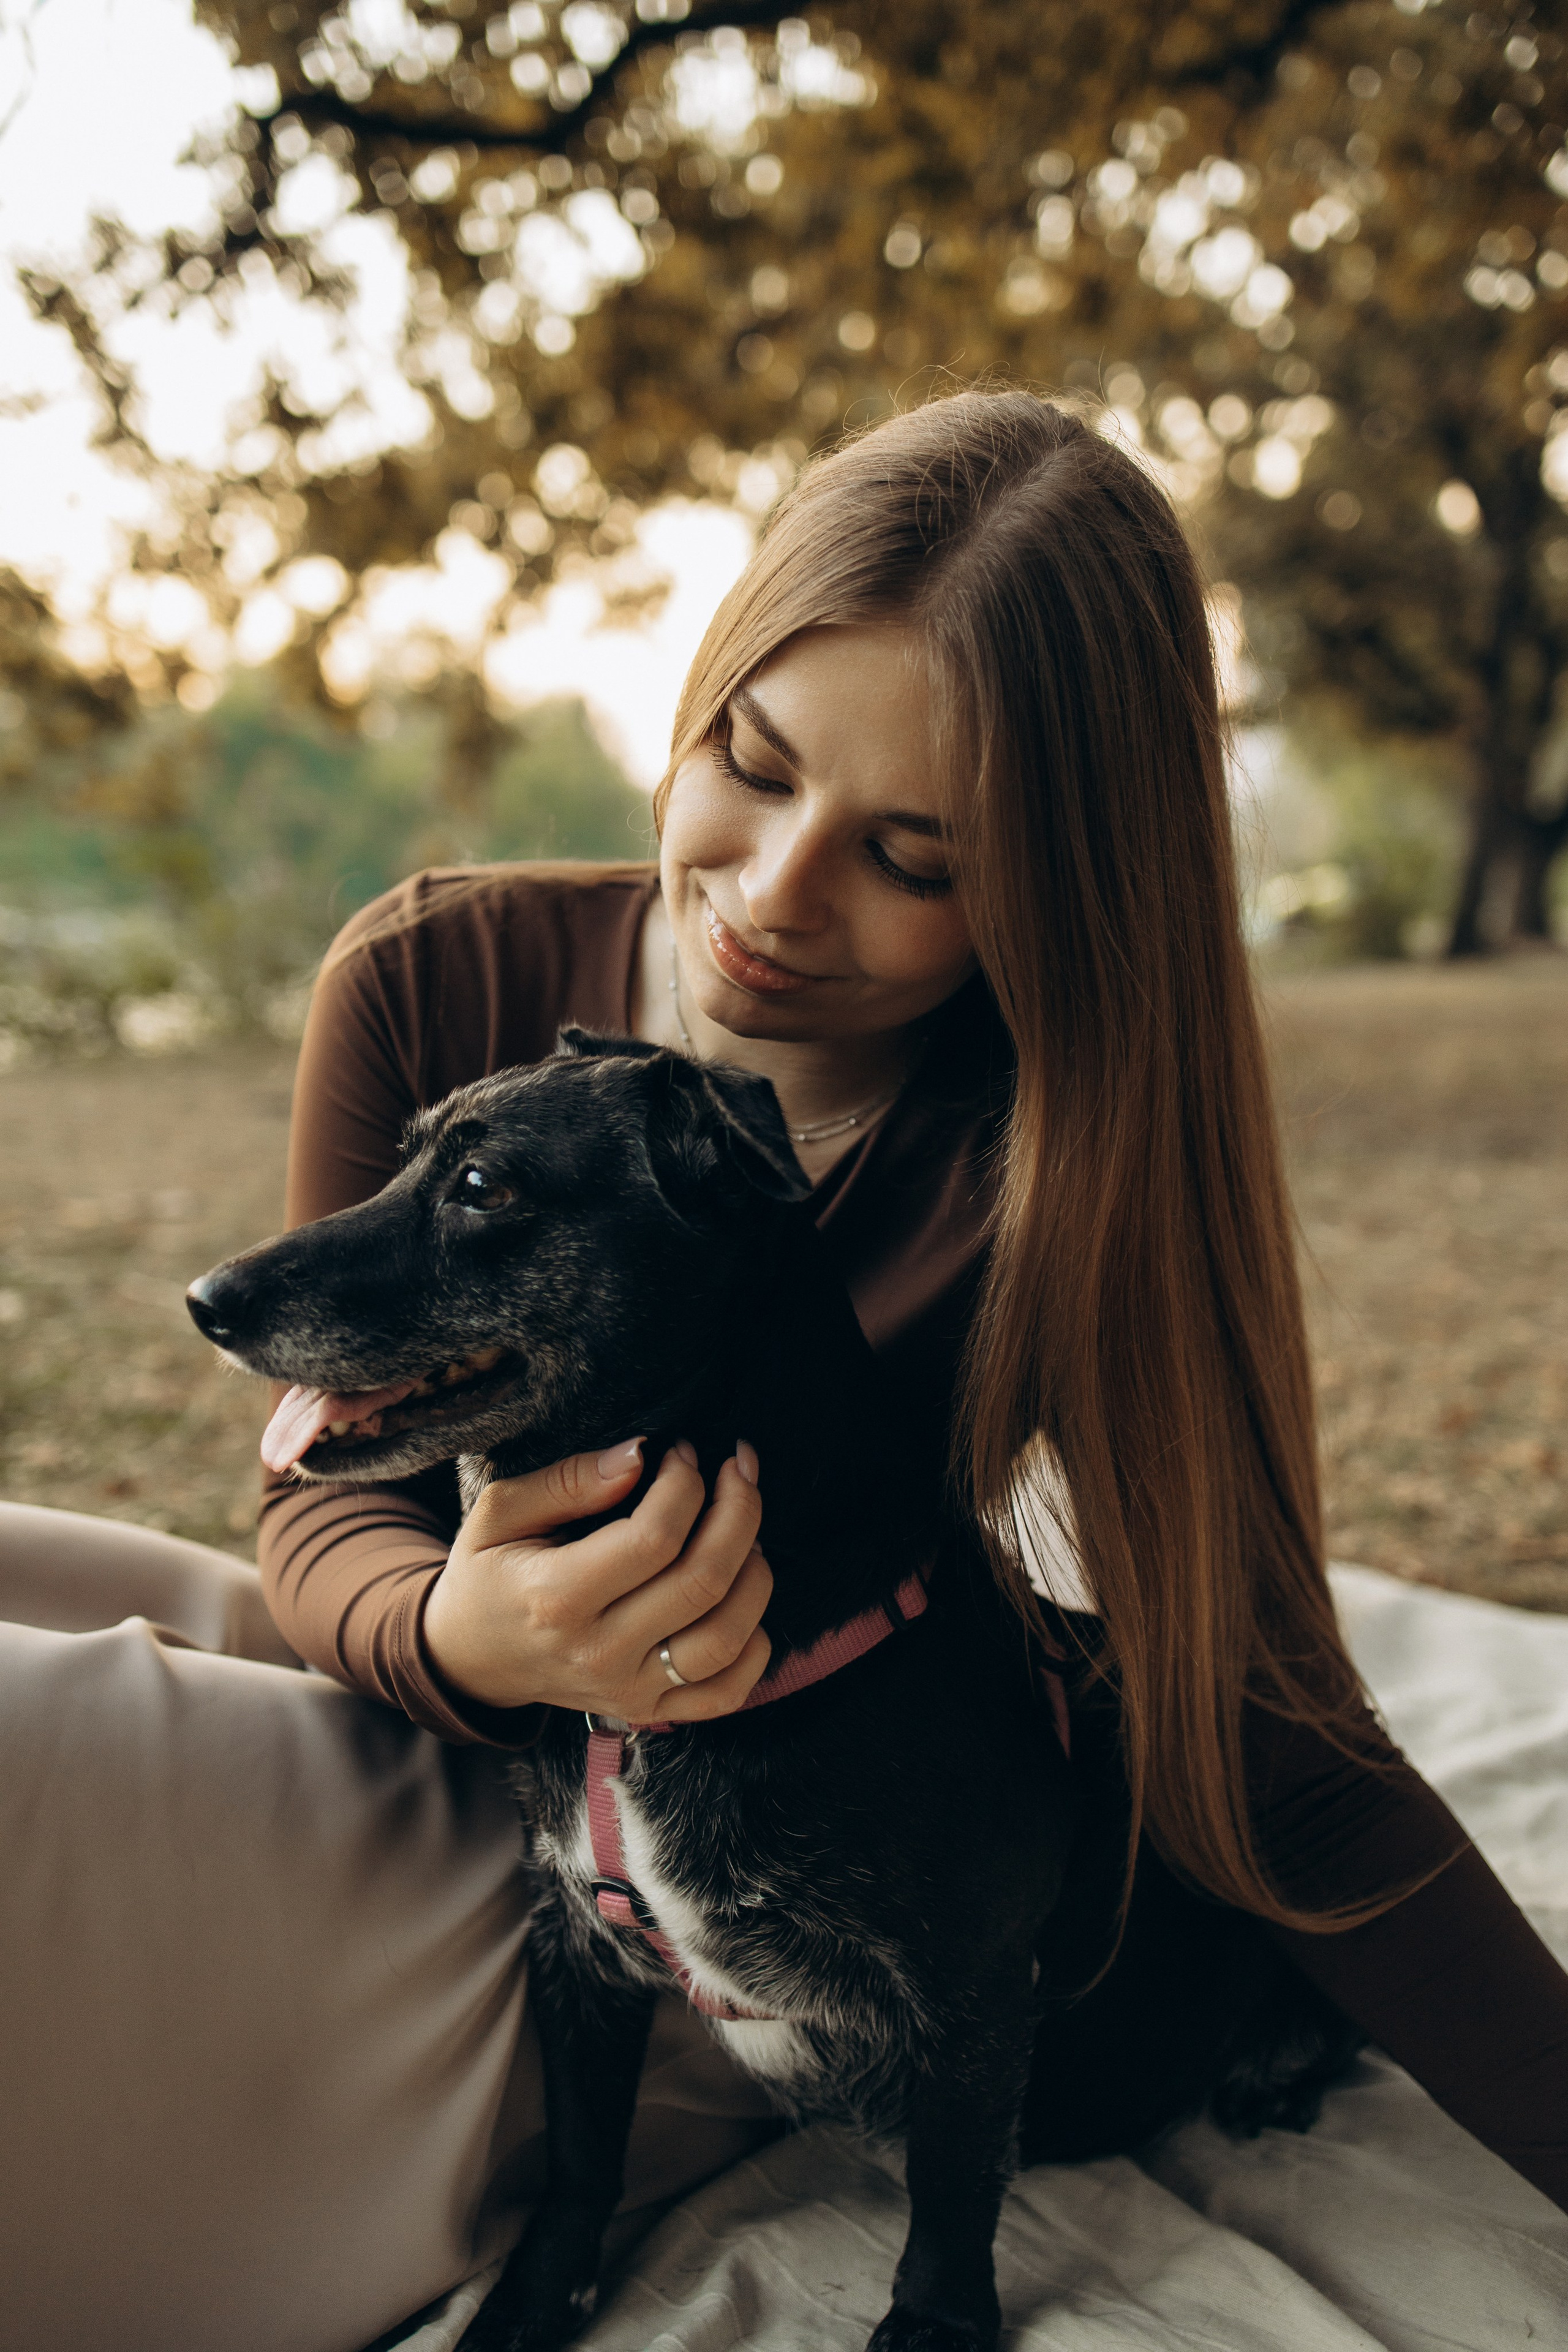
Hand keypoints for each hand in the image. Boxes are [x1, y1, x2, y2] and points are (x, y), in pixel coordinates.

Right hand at [422, 1438, 771, 1721]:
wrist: (469, 1658)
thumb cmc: (489, 1573)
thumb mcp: (500, 1511)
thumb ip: (569, 1480)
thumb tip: (640, 1454)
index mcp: (556, 1599)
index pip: (653, 1538)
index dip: (684, 1483)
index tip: (682, 1452)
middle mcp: (598, 1653)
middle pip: (702, 1581)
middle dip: (738, 1511)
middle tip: (737, 1470)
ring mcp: (628, 1691)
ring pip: (727, 1637)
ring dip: (754, 1570)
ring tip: (743, 1528)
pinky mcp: (649, 1711)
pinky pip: (727, 1692)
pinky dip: (755, 1645)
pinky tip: (742, 1596)